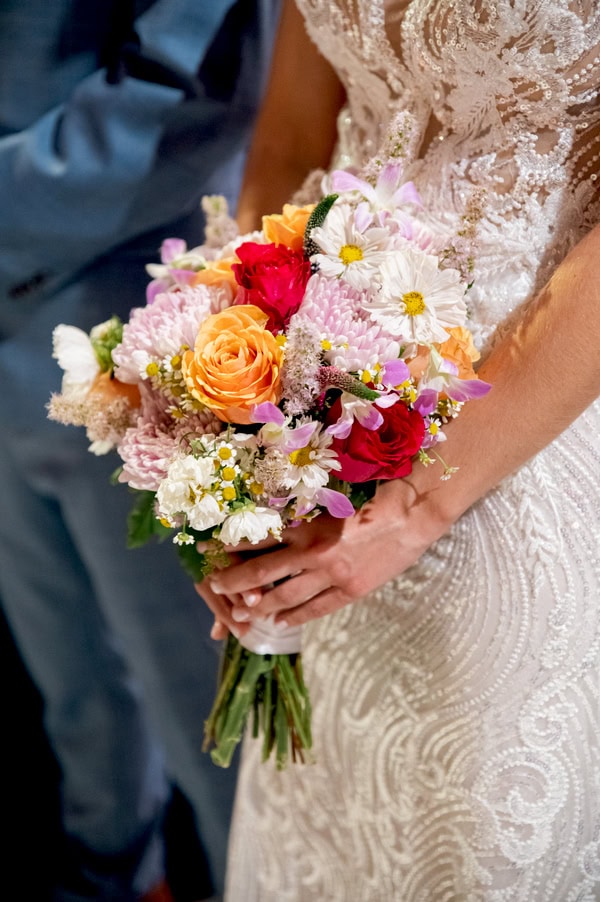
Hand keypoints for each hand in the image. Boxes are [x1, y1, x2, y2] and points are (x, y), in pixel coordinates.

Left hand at [196, 477, 451, 631]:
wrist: (409, 517)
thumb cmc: (372, 502)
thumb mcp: (331, 506)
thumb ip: (304, 521)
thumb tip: (275, 529)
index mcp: (307, 527)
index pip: (260, 539)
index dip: (232, 546)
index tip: (209, 550)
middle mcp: (313, 553)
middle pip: (264, 572)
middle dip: (235, 581)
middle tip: (214, 586)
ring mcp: (331, 575)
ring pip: (285, 596)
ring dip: (259, 605)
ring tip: (240, 612)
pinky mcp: (349, 591)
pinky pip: (315, 609)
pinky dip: (294, 617)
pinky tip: (279, 622)